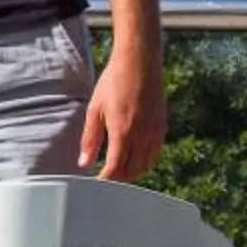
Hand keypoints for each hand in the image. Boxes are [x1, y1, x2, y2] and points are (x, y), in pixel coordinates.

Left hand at [80, 41, 164, 179]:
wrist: (139, 63)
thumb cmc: (114, 82)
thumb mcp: (95, 109)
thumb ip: (90, 138)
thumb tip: (84, 162)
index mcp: (122, 131)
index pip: (116, 168)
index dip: (106, 179)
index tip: (98, 183)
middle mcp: (142, 135)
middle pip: (132, 171)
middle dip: (119, 179)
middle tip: (106, 179)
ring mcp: (155, 132)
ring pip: (146, 165)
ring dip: (133, 173)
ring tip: (119, 173)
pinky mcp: (162, 127)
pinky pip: (155, 154)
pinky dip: (145, 162)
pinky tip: (135, 159)